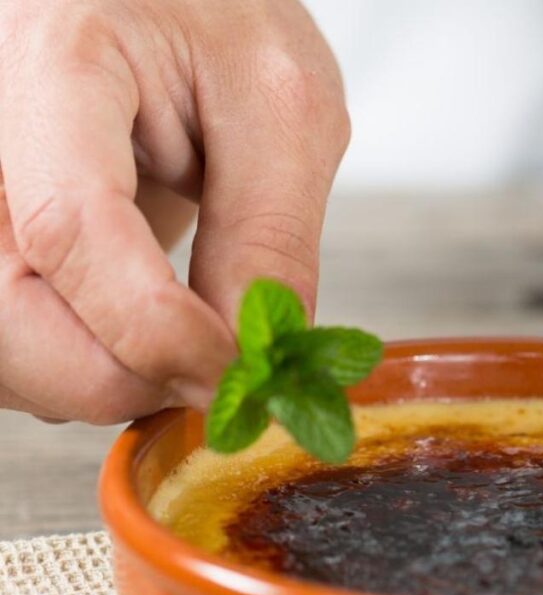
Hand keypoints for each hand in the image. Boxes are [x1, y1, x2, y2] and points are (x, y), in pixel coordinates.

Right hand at [0, 0, 347, 422]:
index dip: (159, 329)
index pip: (70, 228)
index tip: (238, 372)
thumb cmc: (222, 18)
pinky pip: (10, 345)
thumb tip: (249, 361)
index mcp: (57, 57)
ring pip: (2, 350)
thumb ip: (268, 237)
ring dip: (101, 378)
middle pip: (7, 312)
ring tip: (185, 336)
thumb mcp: (283, 109)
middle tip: (217, 371)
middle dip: (124, 375)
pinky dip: (79, 367)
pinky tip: (138, 333)